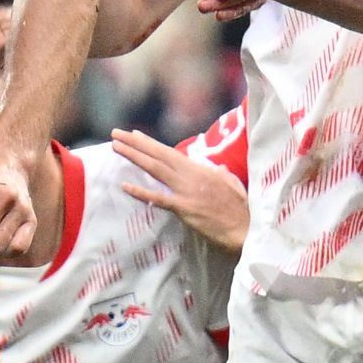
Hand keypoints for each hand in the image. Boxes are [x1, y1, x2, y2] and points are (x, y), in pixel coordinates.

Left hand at [111, 127, 249, 255]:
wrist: (246, 228)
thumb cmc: (242, 209)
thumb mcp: (232, 184)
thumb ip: (221, 175)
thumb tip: (218, 169)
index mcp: (201, 169)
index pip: (170, 152)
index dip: (150, 143)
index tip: (134, 134)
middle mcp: (191, 176)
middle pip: (158, 155)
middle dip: (135, 143)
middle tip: (116, 134)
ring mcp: (187, 191)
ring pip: (155, 169)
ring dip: (134, 156)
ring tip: (116, 147)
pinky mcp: (185, 208)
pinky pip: (159, 198)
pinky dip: (141, 192)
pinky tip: (125, 186)